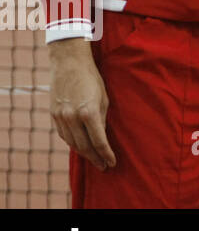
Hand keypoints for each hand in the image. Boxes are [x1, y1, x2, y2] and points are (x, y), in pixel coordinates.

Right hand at [49, 38, 115, 171]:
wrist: (69, 63)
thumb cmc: (92, 79)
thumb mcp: (103, 98)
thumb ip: (102, 119)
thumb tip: (102, 137)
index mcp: (89, 112)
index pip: (99, 141)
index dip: (106, 154)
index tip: (112, 163)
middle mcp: (73, 118)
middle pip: (85, 146)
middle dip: (95, 158)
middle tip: (104, 167)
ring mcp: (61, 117)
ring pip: (72, 143)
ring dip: (84, 154)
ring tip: (94, 160)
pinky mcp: (54, 115)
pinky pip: (64, 135)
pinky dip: (73, 143)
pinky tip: (81, 147)